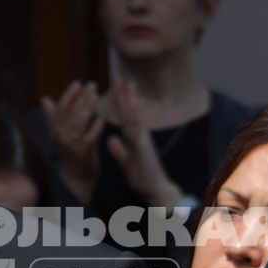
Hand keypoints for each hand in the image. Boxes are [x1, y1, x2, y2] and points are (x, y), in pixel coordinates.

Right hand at [40, 80, 104, 201]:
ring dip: (88, 107)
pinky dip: (97, 125)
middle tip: (92, 85)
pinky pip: (90, 135)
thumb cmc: (70, 152)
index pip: (60, 108)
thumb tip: (45, 99)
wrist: (75, 177)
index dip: (69, 94)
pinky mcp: (83, 152)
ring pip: (79, 121)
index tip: (78, 83)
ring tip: (97, 95)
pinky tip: (102, 118)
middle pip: (71, 112)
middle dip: (82, 97)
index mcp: (55, 129)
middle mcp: (60, 136)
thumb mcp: (60, 134)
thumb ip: (54, 117)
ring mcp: (71, 144)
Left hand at [104, 79, 182, 207]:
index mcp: (133, 138)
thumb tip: (111, 138)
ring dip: (131, 101)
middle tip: (120, 77)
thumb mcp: (126, 162)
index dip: (119, 102)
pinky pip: (139, 131)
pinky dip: (137, 118)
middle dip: (125, 95)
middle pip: (130, 112)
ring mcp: (143, 141)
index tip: (115, 87)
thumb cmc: (143, 176)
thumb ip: (119, 150)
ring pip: (136, 117)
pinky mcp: (144, 148)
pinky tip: (135, 107)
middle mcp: (139, 136)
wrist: (156, 190)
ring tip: (128, 85)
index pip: (125, 116)